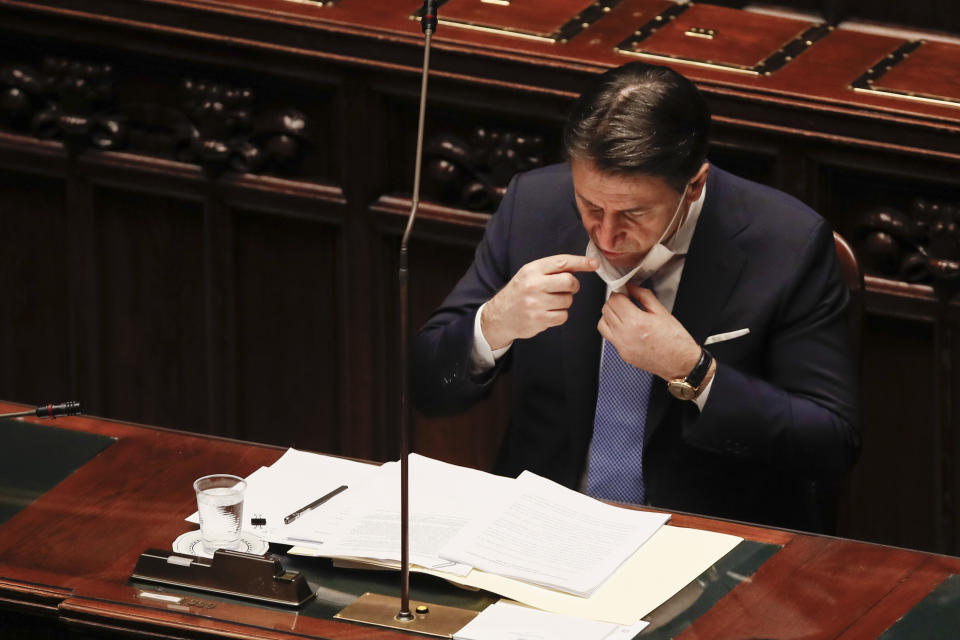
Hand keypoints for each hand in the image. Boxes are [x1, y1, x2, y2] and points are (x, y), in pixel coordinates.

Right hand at [481, 254, 598, 349]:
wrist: (499, 316)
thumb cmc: (519, 293)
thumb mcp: (529, 275)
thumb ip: (551, 269)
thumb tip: (581, 264)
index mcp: (531, 270)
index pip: (562, 262)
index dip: (581, 262)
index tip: (594, 263)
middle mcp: (533, 285)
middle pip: (569, 282)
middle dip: (573, 286)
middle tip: (566, 289)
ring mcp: (535, 303)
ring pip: (568, 300)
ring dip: (564, 302)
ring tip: (550, 302)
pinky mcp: (539, 320)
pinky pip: (563, 316)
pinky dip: (559, 315)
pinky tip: (548, 313)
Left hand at [598, 284, 701, 380]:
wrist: (681, 363)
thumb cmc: (676, 340)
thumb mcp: (662, 311)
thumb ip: (644, 296)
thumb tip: (631, 288)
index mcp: (636, 322)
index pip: (615, 300)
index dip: (619, 292)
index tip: (625, 291)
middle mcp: (625, 335)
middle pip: (606, 310)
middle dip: (614, 302)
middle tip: (625, 301)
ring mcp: (622, 346)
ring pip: (602, 324)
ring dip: (610, 316)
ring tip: (623, 314)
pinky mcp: (622, 354)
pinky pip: (610, 337)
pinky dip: (614, 329)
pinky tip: (626, 327)